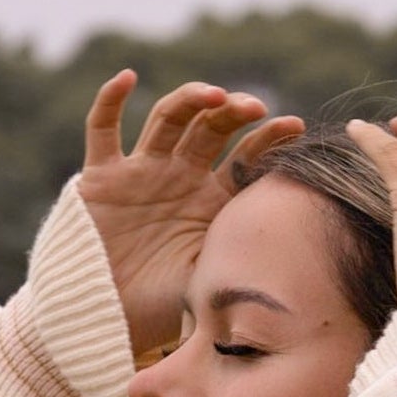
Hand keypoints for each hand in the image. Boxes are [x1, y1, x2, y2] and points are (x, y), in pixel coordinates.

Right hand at [78, 70, 303, 357]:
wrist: (106, 318)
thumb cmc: (161, 309)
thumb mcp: (211, 286)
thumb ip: (242, 271)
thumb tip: (294, 287)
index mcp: (210, 201)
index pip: (244, 159)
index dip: (268, 140)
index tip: (295, 128)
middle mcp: (179, 177)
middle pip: (210, 128)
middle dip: (233, 114)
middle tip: (255, 109)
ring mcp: (141, 171)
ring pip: (168, 119)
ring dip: (190, 100)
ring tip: (215, 96)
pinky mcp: (101, 175)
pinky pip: (102, 128)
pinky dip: (111, 100)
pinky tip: (128, 78)